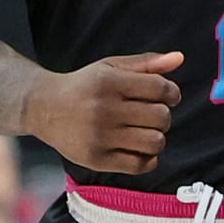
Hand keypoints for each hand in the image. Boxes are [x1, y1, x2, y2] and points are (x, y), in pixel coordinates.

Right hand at [25, 51, 182, 174]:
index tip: (166, 96)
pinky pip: (139, 165)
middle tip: (151, 115)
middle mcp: (104, 109)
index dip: (171, 93)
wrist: (43, 108)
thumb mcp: (111, 67)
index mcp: (109, 82)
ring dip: (156, 137)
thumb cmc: (84, 86)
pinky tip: (138, 148)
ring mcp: (99, 137)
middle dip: (163, 115)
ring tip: (144, 132)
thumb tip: (180, 58)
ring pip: (154, 142)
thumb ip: (146, 63)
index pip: (161, 89)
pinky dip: (147, 159)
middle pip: (161, 117)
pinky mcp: (96, 159)